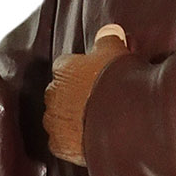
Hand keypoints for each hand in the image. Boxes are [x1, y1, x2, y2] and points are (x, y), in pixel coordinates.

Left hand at [44, 25, 128, 164]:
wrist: (123, 119)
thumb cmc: (119, 81)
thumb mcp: (117, 51)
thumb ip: (109, 38)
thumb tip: (109, 30)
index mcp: (63, 68)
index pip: (66, 67)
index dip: (82, 73)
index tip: (95, 79)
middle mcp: (52, 93)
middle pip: (60, 93)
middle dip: (74, 97)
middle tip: (96, 102)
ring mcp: (54, 120)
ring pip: (58, 118)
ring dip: (71, 120)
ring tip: (93, 124)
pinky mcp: (59, 145)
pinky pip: (62, 142)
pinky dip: (72, 142)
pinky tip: (88, 141)